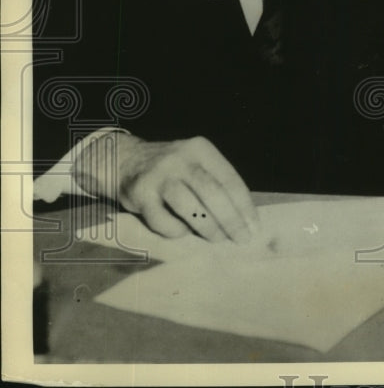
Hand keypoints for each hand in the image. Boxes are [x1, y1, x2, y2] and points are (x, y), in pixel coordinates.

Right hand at [73, 133, 258, 242]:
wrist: (124, 160)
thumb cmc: (172, 169)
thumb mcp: (196, 164)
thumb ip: (216, 184)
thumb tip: (244, 220)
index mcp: (201, 149)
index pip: (230, 180)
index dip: (244, 206)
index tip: (254, 227)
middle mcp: (181, 158)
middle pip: (212, 192)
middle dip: (230, 220)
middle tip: (240, 239)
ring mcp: (159, 175)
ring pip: (190, 206)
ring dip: (207, 227)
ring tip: (217, 238)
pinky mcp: (140, 194)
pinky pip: (163, 221)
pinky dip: (177, 231)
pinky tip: (183, 232)